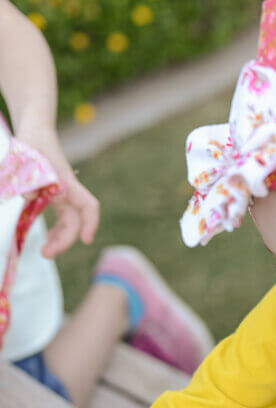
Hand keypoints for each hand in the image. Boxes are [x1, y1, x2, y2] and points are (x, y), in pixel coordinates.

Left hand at [15, 122, 99, 255]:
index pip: (88, 206)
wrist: (35, 127)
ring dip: (60, 239)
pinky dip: (54, 229)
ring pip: (68, 222)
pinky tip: (46, 237)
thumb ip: (28, 178)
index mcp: (65, 182)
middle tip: (45, 254)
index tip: (86, 239)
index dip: (90, 223)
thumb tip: (29, 199)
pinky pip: (59, 217)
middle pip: (74, 221)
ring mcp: (61, 194)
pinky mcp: (53, 196)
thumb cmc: (32, 138)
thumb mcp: (26, 156)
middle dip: (64, 240)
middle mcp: (67, 190)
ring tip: (45, 251)